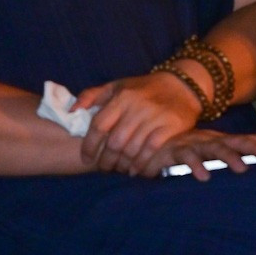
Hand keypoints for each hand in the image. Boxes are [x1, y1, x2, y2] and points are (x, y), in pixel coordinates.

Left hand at [76, 71, 204, 175]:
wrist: (183, 85)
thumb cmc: (144, 89)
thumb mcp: (118, 86)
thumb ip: (92, 95)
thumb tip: (72, 111)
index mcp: (122, 97)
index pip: (98, 126)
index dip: (89, 146)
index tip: (86, 159)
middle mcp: (138, 106)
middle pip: (115, 142)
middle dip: (106, 160)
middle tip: (105, 168)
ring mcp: (156, 116)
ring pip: (131, 148)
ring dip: (123, 164)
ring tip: (120, 169)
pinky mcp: (171, 125)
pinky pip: (151, 150)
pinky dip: (141, 163)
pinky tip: (136, 169)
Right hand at [140, 130, 255, 181]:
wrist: (145, 149)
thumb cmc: (183, 152)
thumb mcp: (208, 155)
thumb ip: (231, 156)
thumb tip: (255, 162)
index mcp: (220, 141)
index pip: (247, 140)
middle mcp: (209, 140)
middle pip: (236, 142)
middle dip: (255, 147)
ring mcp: (192, 145)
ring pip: (214, 149)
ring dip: (228, 158)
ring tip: (242, 169)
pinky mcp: (173, 153)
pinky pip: (185, 159)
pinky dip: (194, 166)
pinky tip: (203, 176)